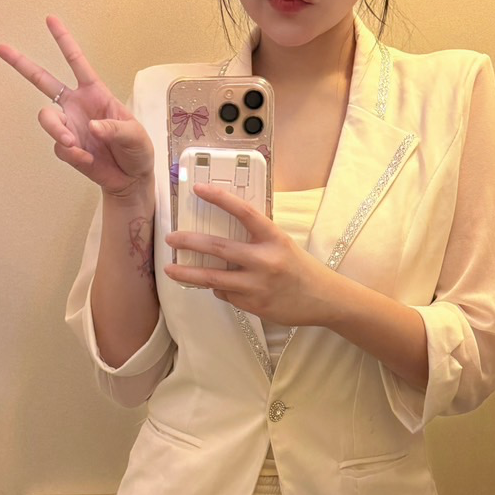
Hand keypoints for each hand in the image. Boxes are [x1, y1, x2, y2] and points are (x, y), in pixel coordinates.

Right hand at [0, 15, 154, 196]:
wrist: (131, 179)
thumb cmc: (137, 150)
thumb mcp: (135, 135)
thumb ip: (115, 129)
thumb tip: (90, 126)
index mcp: (95, 93)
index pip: (77, 63)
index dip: (64, 41)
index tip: (50, 20)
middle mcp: (76, 106)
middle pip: (43, 81)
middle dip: (22, 64)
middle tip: (1, 48)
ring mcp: (69, 126)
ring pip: (47, 119)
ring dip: (56, 130)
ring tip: (71, 143)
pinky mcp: (66, 148)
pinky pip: (59, 148)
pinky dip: (72, 154)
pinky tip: (87, 159)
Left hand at [163, 184, 333, 325]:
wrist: (324, 299)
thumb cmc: (300, 269)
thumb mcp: (281, 245)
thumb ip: (255, 240)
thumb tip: (220, 240)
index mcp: (274, 238)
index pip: (243, 211)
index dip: (219, 198)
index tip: (198, 189)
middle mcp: (265, 260)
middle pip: (218, 247)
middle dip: (189, 242)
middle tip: (171, 238)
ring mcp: (258, 285)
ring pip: (213, 278)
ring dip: (188, 273)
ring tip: (170, 269)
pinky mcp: (254, 305)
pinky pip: (226, 294)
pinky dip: (220, 288)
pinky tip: (223, 286)